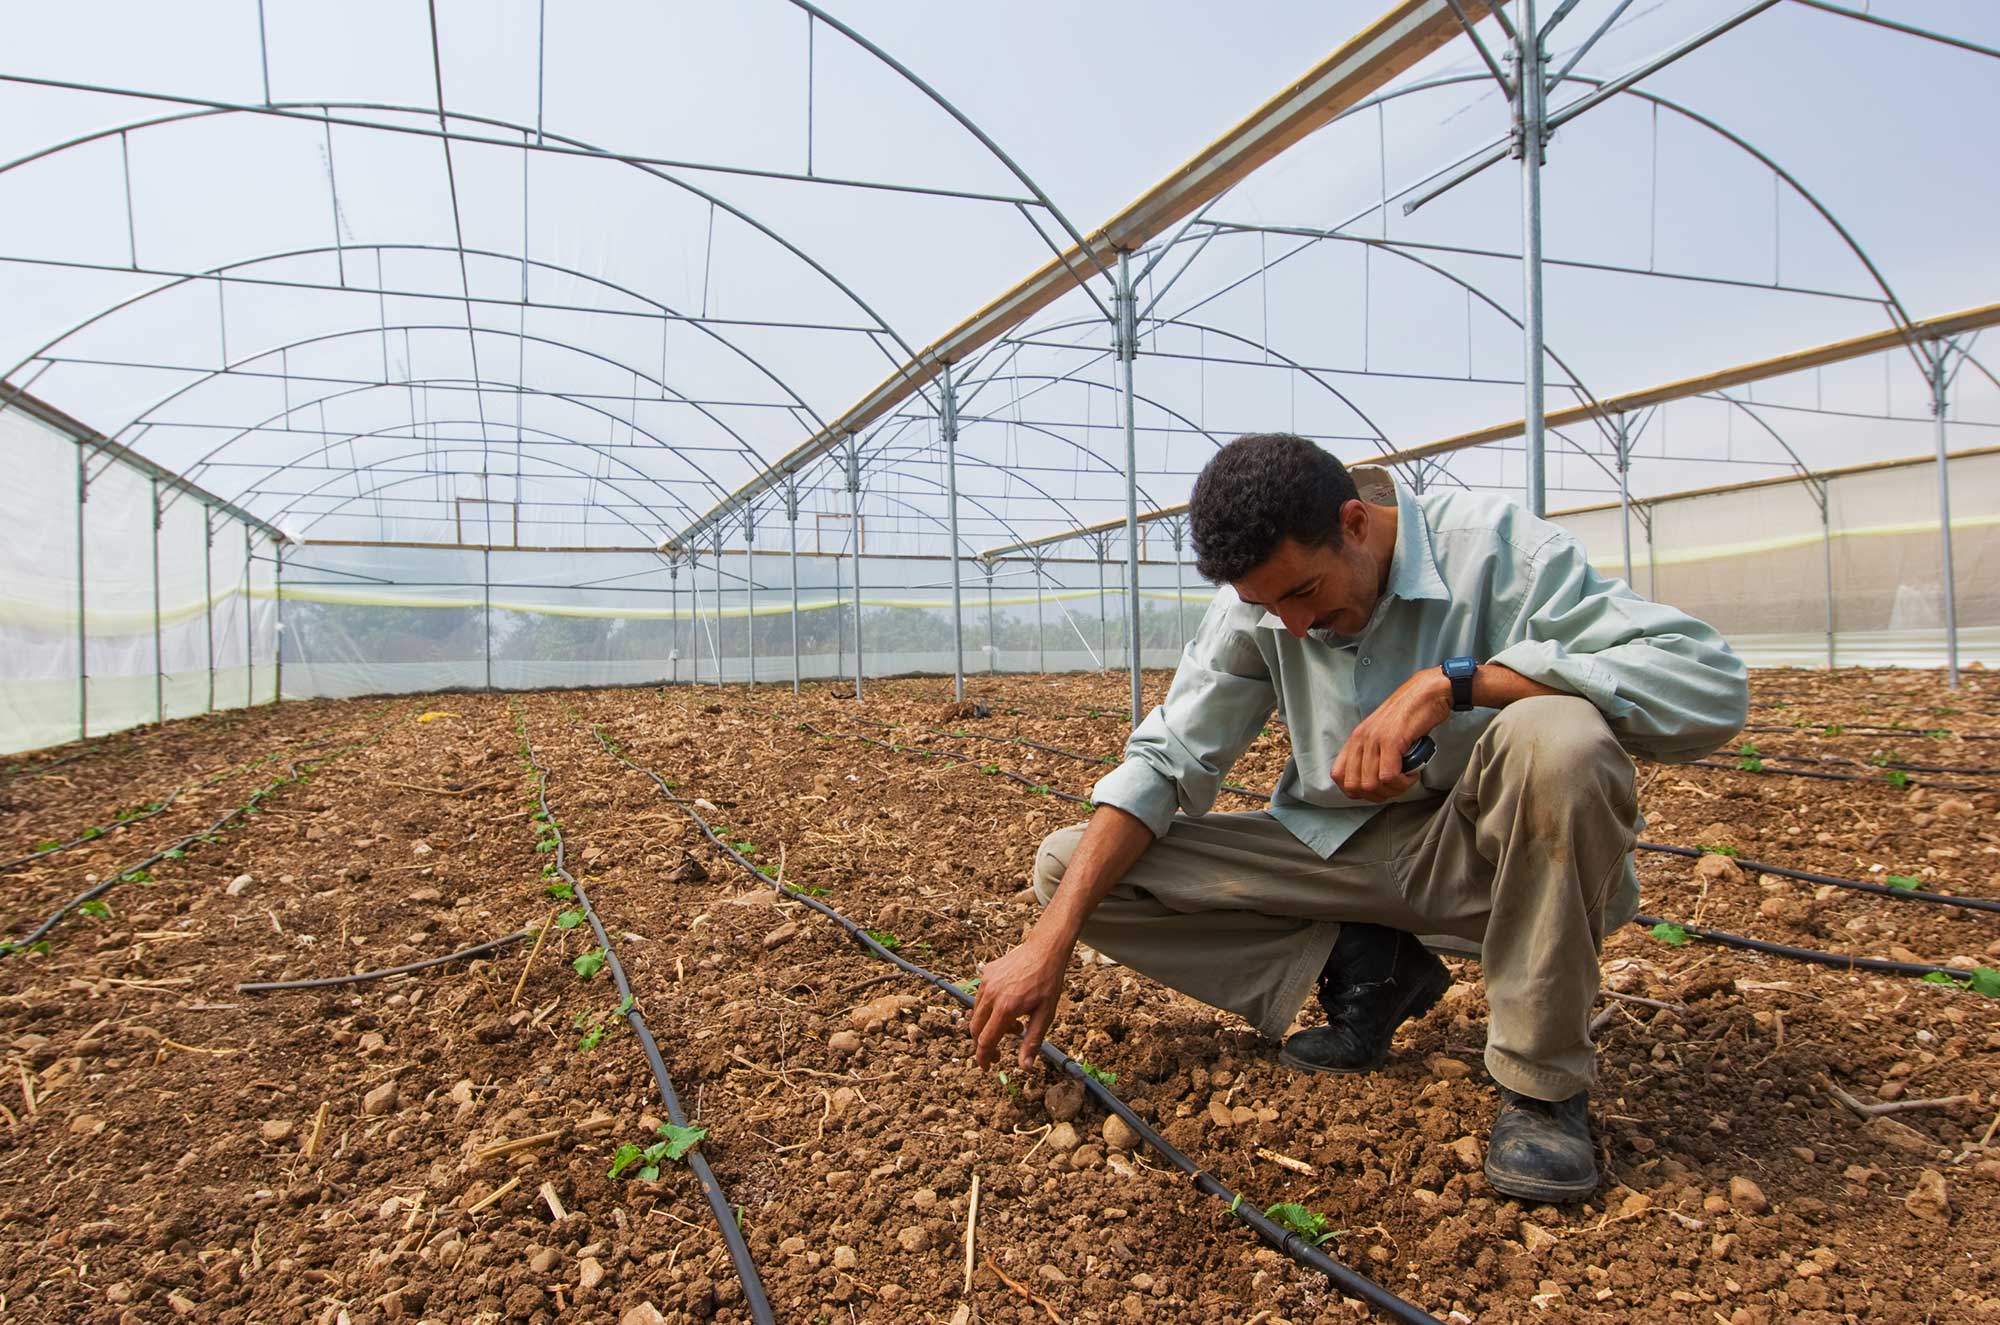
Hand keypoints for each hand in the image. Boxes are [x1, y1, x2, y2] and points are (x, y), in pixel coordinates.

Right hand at [968, 935, 1070, 1069]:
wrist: (1044, 950)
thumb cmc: (1048, 982)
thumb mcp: (1045, 1015)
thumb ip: (1032, 1041)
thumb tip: (1024, 1067)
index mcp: (1005, 1008)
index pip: (985, 1041)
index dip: (984, 1057)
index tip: (987, 1067)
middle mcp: (990, 995)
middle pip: (975, 1029)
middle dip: (984, 1044)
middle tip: (999, 1052)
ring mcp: (985, 983)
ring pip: (976, 1014)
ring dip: (989, 1026)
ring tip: (1014, 1024)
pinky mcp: (985, 974)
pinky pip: (980, 998)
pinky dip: (989, 1009)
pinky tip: (1009, 1006)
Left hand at [1332, 667, 1452, 802]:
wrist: (1427, 693)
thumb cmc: (1411, 714)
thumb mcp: (1383, 734)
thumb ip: (1374, 753)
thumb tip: (1375, 781)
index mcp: (1356, 739)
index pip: (1338, 776)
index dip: (1356, 791)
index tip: (1377, 790)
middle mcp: (1361, 739)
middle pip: (1354, 786)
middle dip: (1376, 795)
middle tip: (1395, 787)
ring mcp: (1374, 740)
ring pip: (1371, 785)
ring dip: (1393, 790)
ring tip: (1406, 779)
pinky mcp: (1391, 741)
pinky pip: (1388, 776)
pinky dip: (1402, 782)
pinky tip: (1412, 773)